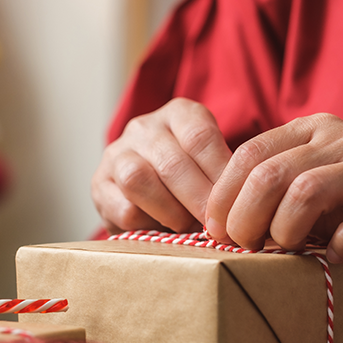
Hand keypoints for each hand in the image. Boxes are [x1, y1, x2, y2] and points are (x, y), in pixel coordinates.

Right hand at [92, 98, 231, 234]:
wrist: (145, 189)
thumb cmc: (189, 178)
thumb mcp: (211, 164)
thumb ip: (224, 176)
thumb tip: (242, 206)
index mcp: (178, 114)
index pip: (199, 137)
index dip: (219, 174)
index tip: (234, 203)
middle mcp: (143, 128)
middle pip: (171, 162)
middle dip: (198, 200)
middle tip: (216, 226)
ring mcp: (116, 154)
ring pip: (138, 180)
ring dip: (169, 211)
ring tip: (188, 228)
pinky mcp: (99, 185)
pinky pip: (122, 207)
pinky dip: (146, 223)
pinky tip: (161, 229)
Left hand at [205, 113, 342, 261]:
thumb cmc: (342, 194)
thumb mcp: (299, 177)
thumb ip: (265, 187)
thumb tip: (215, 222)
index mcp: (305, 130)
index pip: (248, 154)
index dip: (223, 195)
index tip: (216, 228)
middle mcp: (336, 139)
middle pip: (269, 175)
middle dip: (245, 218)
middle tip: (245, 243)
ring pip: (306, 192)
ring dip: (285, 230)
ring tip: (287, 247)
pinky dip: (341, 243)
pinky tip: (332, 254)